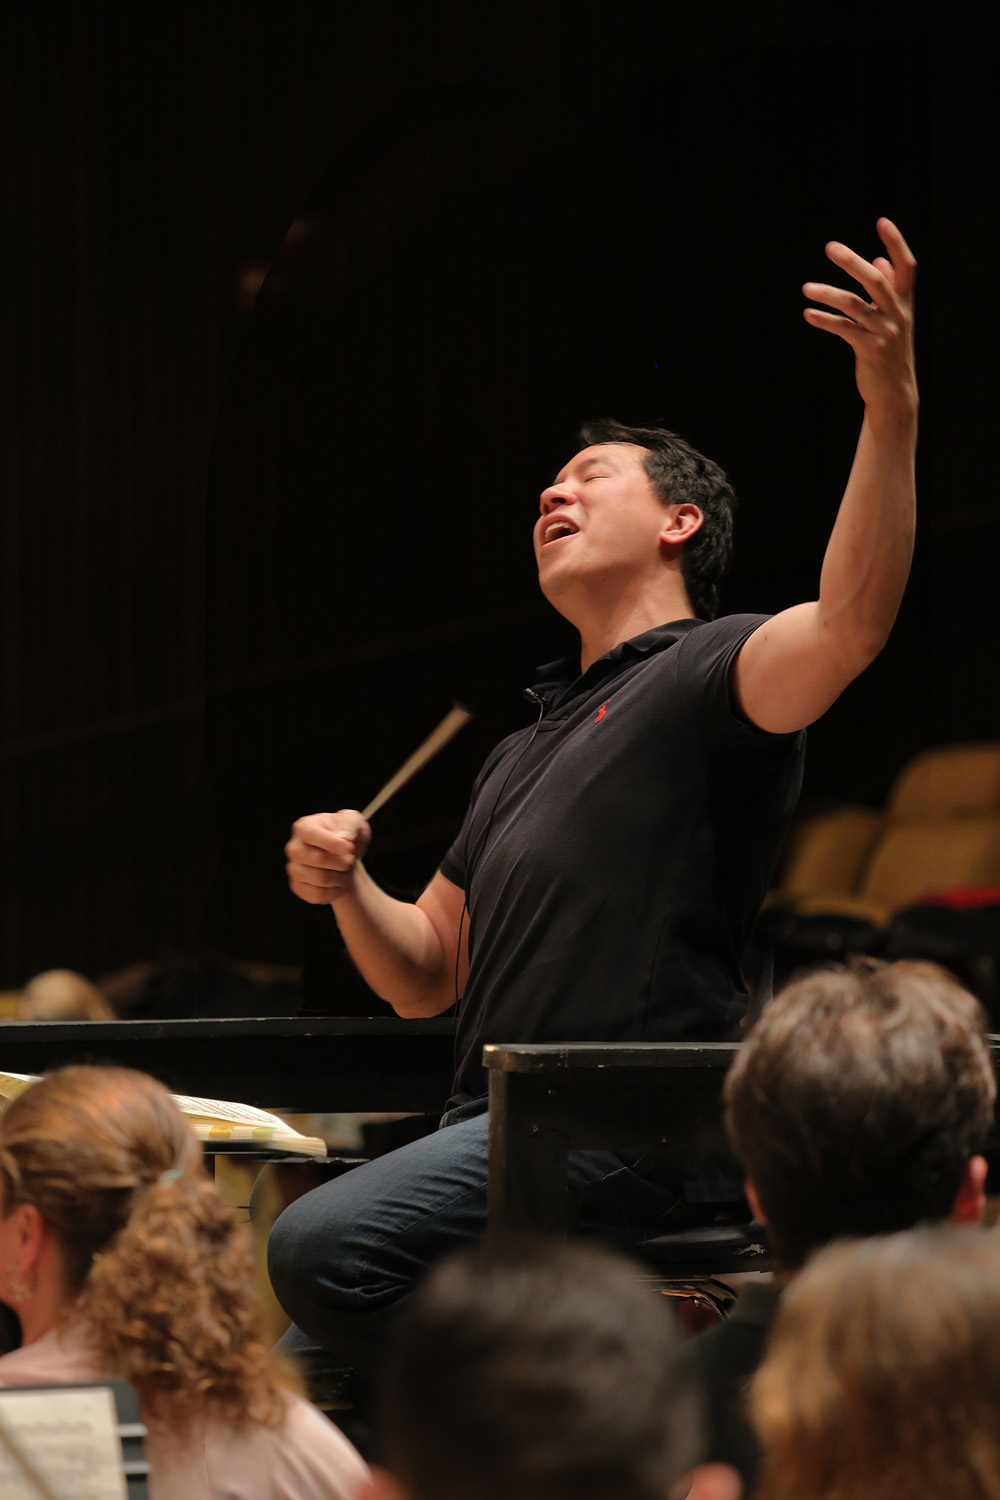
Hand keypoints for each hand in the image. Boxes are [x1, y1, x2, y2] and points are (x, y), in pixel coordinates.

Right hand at [285, 810, 370, 904]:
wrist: (347, 860)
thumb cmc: (349, 837)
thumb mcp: (354, 822)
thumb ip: (350, 822)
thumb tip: (344, 836)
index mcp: (304, 827)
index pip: (310, 834)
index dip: (331, 842)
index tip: (350, 848)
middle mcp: (294, 848)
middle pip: (317, 859)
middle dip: (342, 861)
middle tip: (351, 860)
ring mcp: (294, 868)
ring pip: (320, 878)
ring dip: (341, 877)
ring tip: (346, 871)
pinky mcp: (298, 887)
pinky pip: (317, 894)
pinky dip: (335, 891)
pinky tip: (338, 882)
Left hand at [803, 218, 916, 426]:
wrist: (894, 392)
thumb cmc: (890, 350)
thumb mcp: (893, 318)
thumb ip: (889, 289)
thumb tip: (879, 260)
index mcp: (904, 302)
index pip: (906, 266)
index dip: (896, 243)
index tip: (882, 221)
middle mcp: (898, 314)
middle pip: (876, 280)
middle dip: (852, 262)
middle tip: (830, 247)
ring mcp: (884, 333)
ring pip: (854, 305)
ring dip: (828, 293)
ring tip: (806, 288)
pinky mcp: (869, 351)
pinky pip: (844, 330)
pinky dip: (824, 320)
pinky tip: (807, 314)